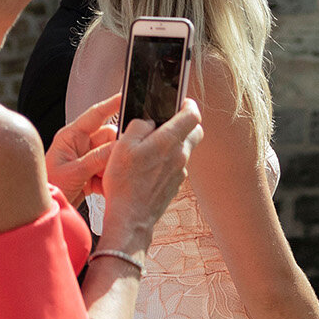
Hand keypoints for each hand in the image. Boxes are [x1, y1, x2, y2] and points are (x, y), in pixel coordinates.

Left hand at [46, 92, 120, 206]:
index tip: (127, 95)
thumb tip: (120, 147)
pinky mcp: (92, 171)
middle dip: (115, 150)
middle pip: (110, 137)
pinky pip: (110, 169)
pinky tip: (101, 189)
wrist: (40, 213)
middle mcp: (80, 143)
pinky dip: (109, 179)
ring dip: (112, 168)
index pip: (96, 114)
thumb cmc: (49, 188)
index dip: (112, 103)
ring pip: (112, 154)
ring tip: (104, 181)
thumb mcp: (74, 172)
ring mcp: (87, 157)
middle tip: (117, 163)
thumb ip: (98, 158)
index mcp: (71, 136)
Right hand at [94, 100, 202, 248]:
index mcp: (168, 142)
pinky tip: (150, 165)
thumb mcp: (122, 146)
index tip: (182, 101)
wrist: (131, 218)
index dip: (188, 104)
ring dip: (176, 142)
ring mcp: (180, 172)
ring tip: (153, 144)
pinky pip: (177, 165)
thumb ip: (138, 127)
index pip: (193, 115)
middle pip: (196, 131)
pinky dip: (169, 160)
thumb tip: (148, 121)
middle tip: (171, 120)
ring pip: (186, 149)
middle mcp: (180, 156)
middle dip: (187, 122)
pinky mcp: (176, 184)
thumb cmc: (124, 184)